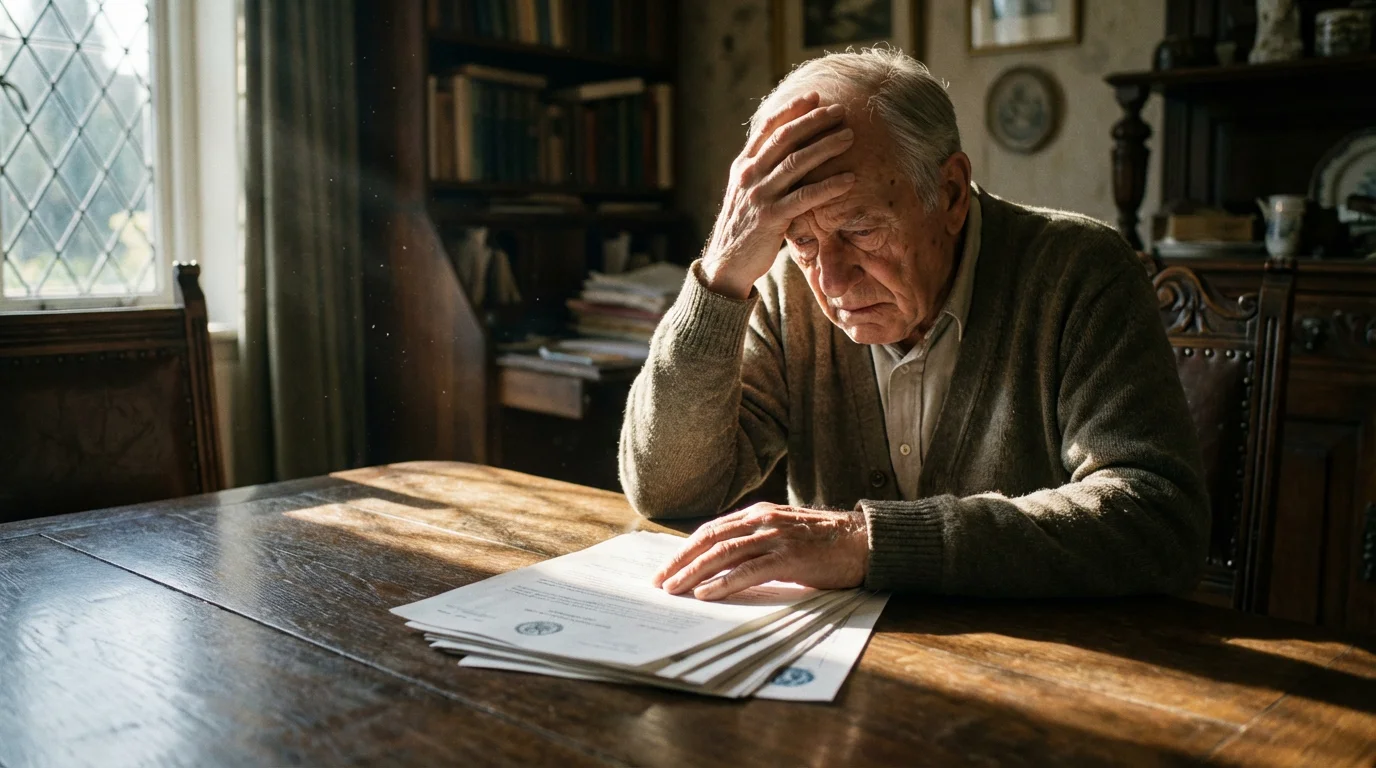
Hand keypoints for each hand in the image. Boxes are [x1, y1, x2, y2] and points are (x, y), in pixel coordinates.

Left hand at [651, 503, 868, 600]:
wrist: (862, 542)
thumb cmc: (823, 544)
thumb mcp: (783, 533)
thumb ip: (756, 541)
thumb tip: (722, 565)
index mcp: (758, 514)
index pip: (711, 530)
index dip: (685, 549)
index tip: (666, 567)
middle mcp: (761, 520)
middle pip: (709, 539)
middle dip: (680, 561)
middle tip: (659, 582)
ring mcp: (775, 537)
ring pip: (723, 554)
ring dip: (694, 573)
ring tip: (675, 590)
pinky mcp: (789, 557)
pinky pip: (748, 571)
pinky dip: (723, 583)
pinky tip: (706, 594)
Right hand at [700, 92, 856, 298]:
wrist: (727, 263)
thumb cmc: (744, 227)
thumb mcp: (746, 193)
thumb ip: (762, 171)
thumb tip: (786, 151)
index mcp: (743, 166)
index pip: (767, 129)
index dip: (791, 110)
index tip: (814, 97)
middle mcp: (749, 176)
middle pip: (785, 138)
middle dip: (814, 121)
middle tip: (839, 111)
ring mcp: (759, 196)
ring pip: (796, 162)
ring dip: (825, 147)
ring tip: (848, 137)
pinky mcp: (771, 218)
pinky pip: (804, 197)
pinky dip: (828, 186)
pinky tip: (849, 179)